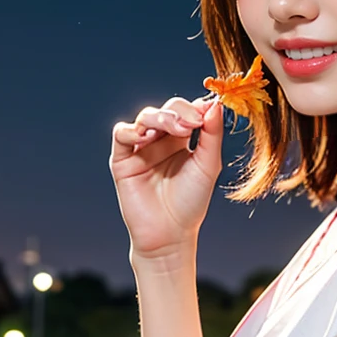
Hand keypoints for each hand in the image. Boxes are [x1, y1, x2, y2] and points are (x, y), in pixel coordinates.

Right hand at [110, 94, 224, 268]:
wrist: (170, 233)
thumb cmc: (191, 202)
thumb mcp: (208, 165)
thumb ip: (212, 135)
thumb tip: (215, 103)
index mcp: (183, 139)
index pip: (188, 111)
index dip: (196, 106)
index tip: (208, 108)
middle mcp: (161, 140)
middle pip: (167, 109)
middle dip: (179, 111)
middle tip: (192, 123)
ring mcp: (141, 148)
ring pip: (145, 117)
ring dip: (160, 117)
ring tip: (174, 128)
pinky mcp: (123, 159)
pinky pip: (121, 134)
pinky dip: (131, 130)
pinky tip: (145, 137)